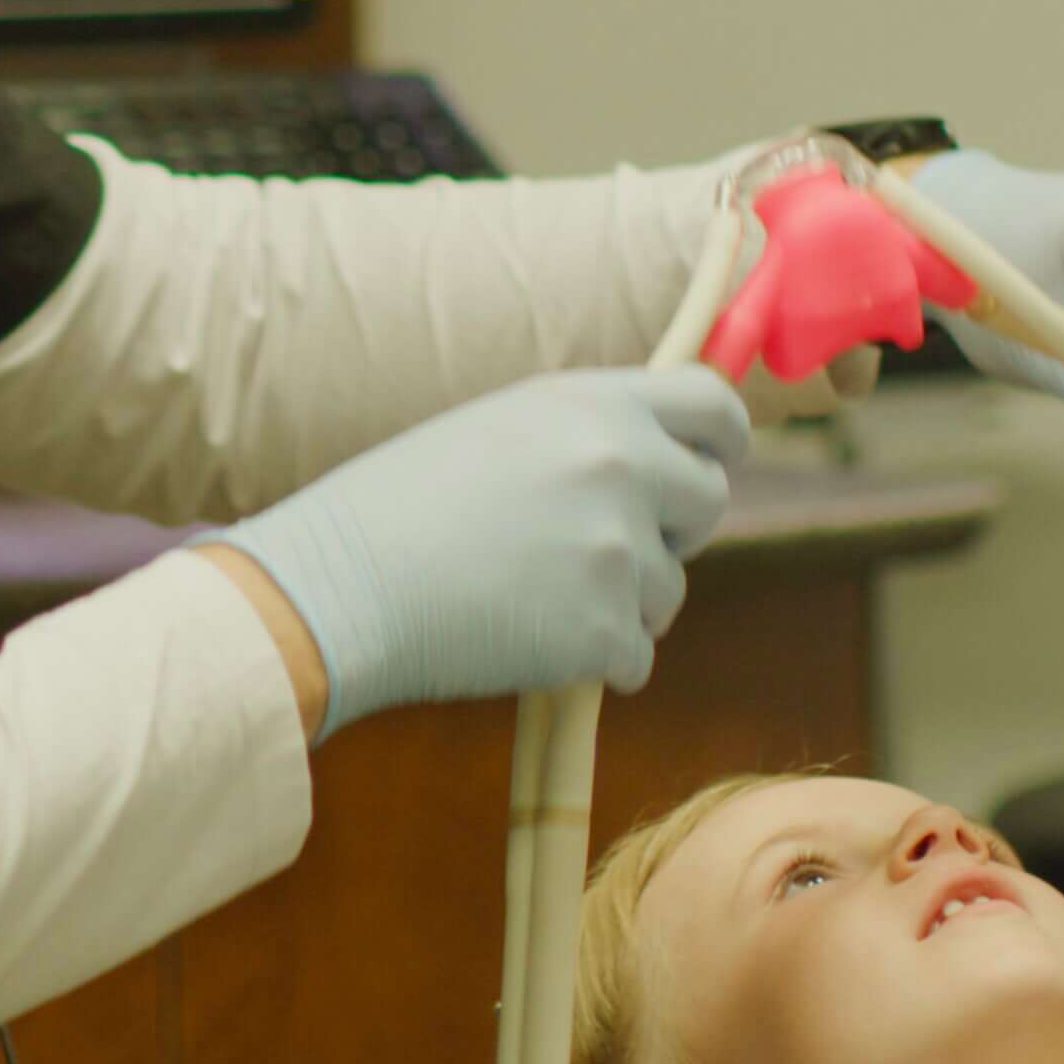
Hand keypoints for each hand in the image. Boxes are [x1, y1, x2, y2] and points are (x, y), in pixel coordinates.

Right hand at [213, 368, 750, 735]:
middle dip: (669, 529)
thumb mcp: (501, 430)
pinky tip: (525, 640)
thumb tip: (659, 463)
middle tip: (596, 548)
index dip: (721, 439)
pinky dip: (592, 660)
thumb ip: (587, 436)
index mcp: (593, 404)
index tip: (712, 462)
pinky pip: (635, 655)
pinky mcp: (604, 630)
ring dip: (619, 602)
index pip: (714, 405)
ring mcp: (618, 550)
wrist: (341, 586)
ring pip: (668, 589)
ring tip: (529, 595)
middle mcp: (621, 467)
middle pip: (709, 500)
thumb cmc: (399, 507)